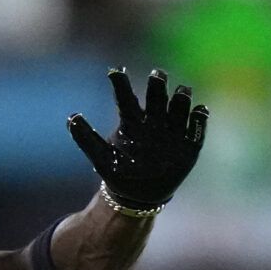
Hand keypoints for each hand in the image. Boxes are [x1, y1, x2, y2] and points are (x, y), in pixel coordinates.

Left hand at [68, 68, 207, 210]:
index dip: (121, 85)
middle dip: (158, 85)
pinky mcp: (188, 144)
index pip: (126, 99)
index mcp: (131, 122)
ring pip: (179, 107)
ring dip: (181, 98)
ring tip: (182, 92)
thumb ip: (86, 138)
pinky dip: (199, 117)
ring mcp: (171, 131)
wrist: (139, 196)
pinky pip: (197, 127)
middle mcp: (153, 121)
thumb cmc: (119, 173)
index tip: (114, 72)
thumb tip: (71, 117)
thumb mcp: (101, 158)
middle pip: (156, 97)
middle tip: (157, 74)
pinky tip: (199, 111)